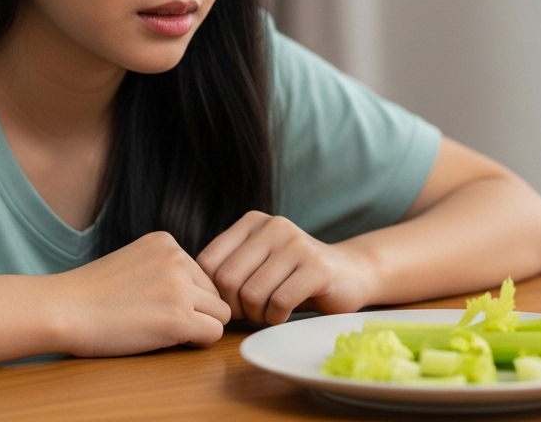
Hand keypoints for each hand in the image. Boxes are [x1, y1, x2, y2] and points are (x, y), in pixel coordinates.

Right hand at [53, 231, 230, 355]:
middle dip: (196, 311)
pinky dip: (196, 342)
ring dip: (197, 326)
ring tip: (162, 329)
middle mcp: (178, 259)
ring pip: (220, 314)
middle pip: (215, 294)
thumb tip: (199, 292)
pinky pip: (214, 333)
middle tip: (160, 321)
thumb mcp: (134, 261)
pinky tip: (166, 339)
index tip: (155, 304)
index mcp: (166, 242)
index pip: (202, 274)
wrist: (62, 309)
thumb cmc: (89, 294)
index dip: (186, 296)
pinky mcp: (179, 317)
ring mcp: (180, 287)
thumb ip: (164, 268)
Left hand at [196, 211, 376, 324]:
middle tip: (251, 312)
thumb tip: (191, 290)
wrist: (349, 274)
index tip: (230, 303)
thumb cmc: (293, 276)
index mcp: (252, 222)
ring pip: (252, 293)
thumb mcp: (257, 262)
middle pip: (227, 280)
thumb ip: (228, 266)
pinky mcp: (317, 267)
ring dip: (257, 314)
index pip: (207, 262)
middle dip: (234, 307)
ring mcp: (297, 244)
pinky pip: (279, 301)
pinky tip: (284, 314)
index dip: (213, 292)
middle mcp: (273, 226)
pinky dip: (276, 317)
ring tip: (269, 312)